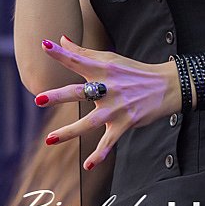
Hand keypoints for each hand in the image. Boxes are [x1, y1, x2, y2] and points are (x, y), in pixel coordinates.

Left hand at [34, 35, 180, 170]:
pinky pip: (110, 142)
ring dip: (70, 132)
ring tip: (49, 140)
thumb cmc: (133, 71)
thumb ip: (83, 52)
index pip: (79, 59)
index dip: (61, 53)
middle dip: (59, 96)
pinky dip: (100, 155)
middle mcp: (108, 88)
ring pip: (90, 122)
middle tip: (38, 100)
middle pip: (80, 92)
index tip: (44, 45)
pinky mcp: (125, 123)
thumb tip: (61, 39)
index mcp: (103, 69)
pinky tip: (88, 166)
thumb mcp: (110, 59)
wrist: (166, 86)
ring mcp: (117, 107)